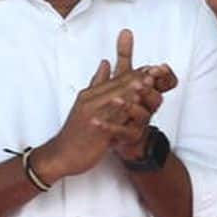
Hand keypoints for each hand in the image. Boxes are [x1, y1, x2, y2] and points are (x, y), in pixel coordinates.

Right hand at [33, 29, 168, 182]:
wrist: (62, 154)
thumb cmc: (76, 130)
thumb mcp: (85, 102)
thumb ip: (97, 83)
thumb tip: (105, 63)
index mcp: (89, 95)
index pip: (114, 81)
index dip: (134, 74)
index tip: (151, 68)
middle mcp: (90, 103)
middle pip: (117, 88)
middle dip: (137, 79)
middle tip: (155, 71)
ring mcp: (93, 116)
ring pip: (116, 101)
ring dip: (134, 91)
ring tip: (149, 83)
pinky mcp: (97, 131)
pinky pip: (114, 120)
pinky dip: (126, 112)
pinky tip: (138, 107)